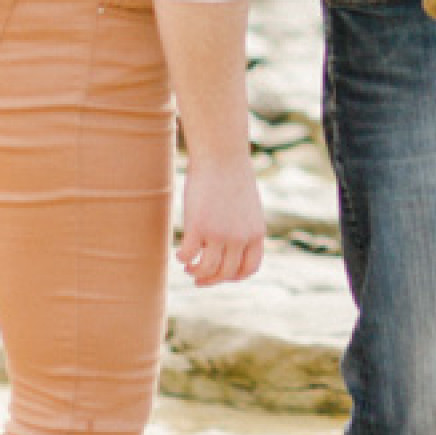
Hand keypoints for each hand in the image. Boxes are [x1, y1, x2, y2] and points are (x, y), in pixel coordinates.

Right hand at [177, 153, 264, 285]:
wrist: (222, 155)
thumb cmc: (232, 175)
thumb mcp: (247, 206)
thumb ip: (243, 227)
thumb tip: (231, 245)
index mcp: (256, 233)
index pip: (249, 268)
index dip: (234, 276)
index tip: (221, 275)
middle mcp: (241, 238)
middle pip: (226, 272)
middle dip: (211, 279)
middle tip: (198, 278)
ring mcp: (220, 234)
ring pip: (207, 269)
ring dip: (196, 272)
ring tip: (188, 267)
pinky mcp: (199, 227)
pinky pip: (188, 255)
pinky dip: (183, 258)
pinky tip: (179, 254)